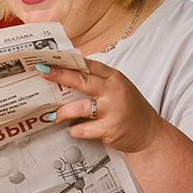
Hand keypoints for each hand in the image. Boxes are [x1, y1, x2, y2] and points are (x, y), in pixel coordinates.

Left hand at [39, 59, 167, 153]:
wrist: (149, 134)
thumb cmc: (129, 109)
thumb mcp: (117, 88)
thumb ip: (98, 81)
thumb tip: (68, 75)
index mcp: (115, 78)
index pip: (89, 65)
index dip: (69, 61)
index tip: (52, 59)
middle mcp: (113, 91)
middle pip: (82, 80)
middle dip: (60, 75)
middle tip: (43, 73)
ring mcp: (112, 110)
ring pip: (79, 108)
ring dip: (62, 112)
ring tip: (52, 115)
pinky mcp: (109, 129)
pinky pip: (83, 129)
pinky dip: (75, 130)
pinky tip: (73, 130)